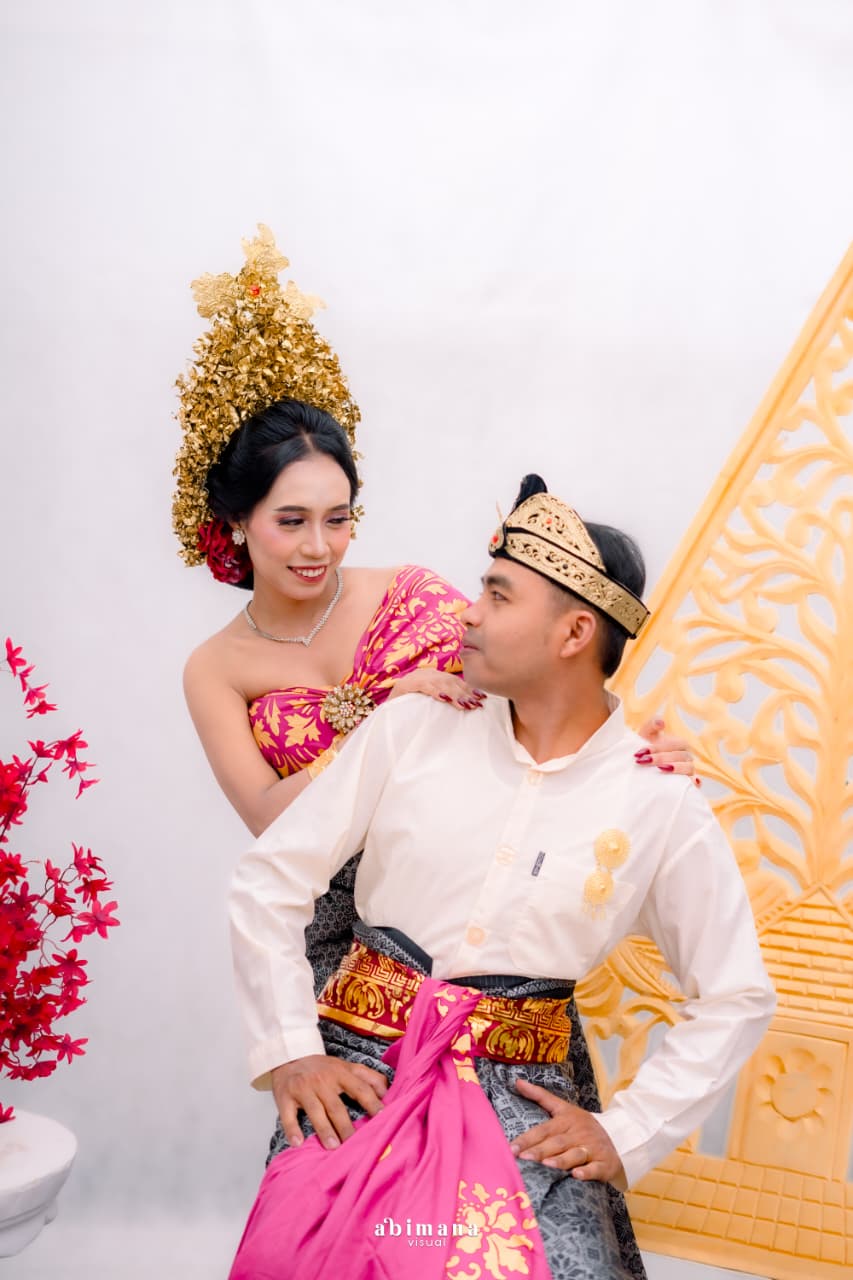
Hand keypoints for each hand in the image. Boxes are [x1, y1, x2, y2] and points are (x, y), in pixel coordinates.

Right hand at [271, 1054, 387, 1150]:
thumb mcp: (346, 1066)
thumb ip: (368, 1077)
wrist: (290, 1056)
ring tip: (333, 1147)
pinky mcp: (285, 1096)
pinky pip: (288, 1115)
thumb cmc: (323, 1068)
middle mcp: (322, 1080)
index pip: (360, 1088)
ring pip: (315, 1111)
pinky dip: (292, 1129)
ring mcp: (303, 1088)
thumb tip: (388, 1091)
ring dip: (324, 1130)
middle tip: (354, 1143)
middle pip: (336, 1105)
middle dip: (346, 1125)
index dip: (372, 1103)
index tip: (382, 1119)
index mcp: (340, 1073)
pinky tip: (298, 1143)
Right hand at [387, 668, 484, 710]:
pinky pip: (423, 686)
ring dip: (454, 694)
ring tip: (465, 705)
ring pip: (439, 683)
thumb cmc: (409, 714)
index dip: (468, 689)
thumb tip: (468, 706)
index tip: (481, 698)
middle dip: (465, 693)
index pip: (454, 681)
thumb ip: (445, 701)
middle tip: (476, 704)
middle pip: (449, 681)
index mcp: (432, 677)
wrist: (385, 717)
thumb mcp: (430, 706)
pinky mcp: (404, 685)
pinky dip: (435, 692)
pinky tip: (444, 699)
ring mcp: (413, 678)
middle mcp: (424, 674)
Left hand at [510, 1078, 626, 1188]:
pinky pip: (595, 1168)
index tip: (512, 1148)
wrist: (618, 1137)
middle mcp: (578, 1134)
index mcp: (566, 1121)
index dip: (527, 1138)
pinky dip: (586, 1172)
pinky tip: (576, 1175)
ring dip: (561, 1160)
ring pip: (575, 1154)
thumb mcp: (564, 1108)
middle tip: (522, 1158)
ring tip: (546, 1165)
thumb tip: (517, 1081)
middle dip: (539, 1150)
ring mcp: (592, 1149)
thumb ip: (541, 1096)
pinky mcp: (603, 1164)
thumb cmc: (583, 1126)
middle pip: (557, 1143)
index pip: (543, 1130)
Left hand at [636, 716, 697, 778]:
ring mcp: (688, 769)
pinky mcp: (688, 782)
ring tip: (661, 768)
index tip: (641, 751)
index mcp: (679, 744)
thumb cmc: (647, 750)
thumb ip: (651, 725)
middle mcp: (685, 756)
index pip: (673, 744)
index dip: (657, 747)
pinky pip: (695, 782)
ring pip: (689, 767)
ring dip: (676, 768)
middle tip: (644, 760)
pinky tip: (691, 782)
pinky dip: (694, 781)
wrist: (644, 765)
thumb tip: (661, 722)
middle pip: (680, 755)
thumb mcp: (646, 736)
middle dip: (661, 757)